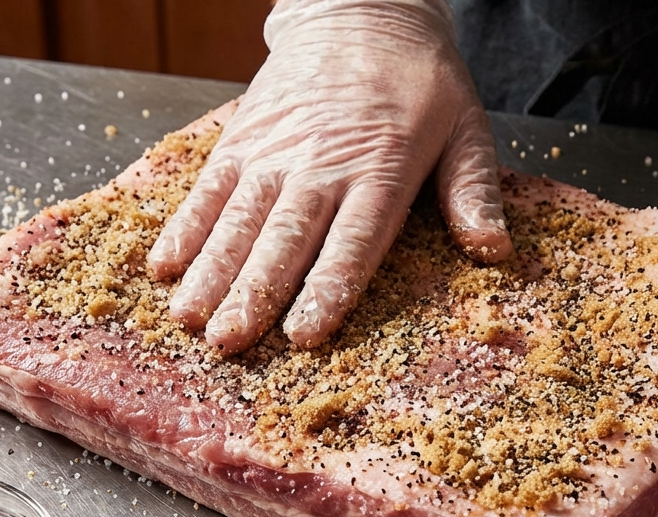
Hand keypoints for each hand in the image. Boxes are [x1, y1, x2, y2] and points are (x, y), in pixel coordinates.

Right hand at [146, 0, 511, 354]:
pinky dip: (184, 228)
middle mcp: (320, 165)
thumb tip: (493, 250)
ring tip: (189, 319)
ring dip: (211, 273)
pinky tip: (164, 266)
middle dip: (252, 295)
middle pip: (283, 239)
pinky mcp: (242, 139)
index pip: (351, 243)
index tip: (302, 333)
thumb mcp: (466, 126)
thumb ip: (473, 190)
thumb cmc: (419, 77)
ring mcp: (274, 152)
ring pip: (238, 220)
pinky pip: (207, 188)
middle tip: (228, 343)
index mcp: (380, 170)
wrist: (360, 7)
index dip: (325, 290)